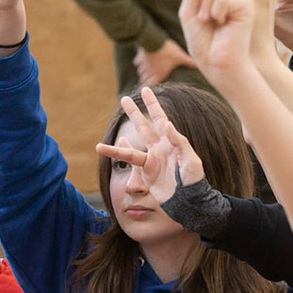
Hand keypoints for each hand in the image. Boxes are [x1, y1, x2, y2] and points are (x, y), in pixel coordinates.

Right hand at [95, 86, 202, 208]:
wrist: (189, 202)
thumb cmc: (194, 181)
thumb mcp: (191, 160)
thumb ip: (179, 142)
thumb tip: (167, 123)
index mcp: (171, 142)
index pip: (160, 118)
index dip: (152, 104)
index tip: (145, 90)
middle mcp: (159, 148)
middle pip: (143, 127)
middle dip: (134, 113)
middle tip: (124, 98)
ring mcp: (152, 161)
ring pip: (129, 150)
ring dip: (115, 148)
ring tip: (98, 146)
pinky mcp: (147, 174)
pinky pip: (131, 164)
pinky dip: (121, 156)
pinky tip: (111, 150)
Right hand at [133, 39, 195, 86]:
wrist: (153, 40)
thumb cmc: (168, 51)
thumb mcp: (180, 56)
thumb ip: (188, 62)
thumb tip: (198, 65)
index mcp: (158, 75)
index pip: (152, 87)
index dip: (150, 89)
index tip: (149, 93)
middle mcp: (149, 73)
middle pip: (144, 81)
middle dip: (146, 82)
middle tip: (146, 84)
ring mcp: (143, 66)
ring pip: (140, 72)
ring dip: (143, 73)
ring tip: (145, 73)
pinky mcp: (139, 57)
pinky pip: (137, 63)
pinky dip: (139, 63)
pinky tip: (141, 61)